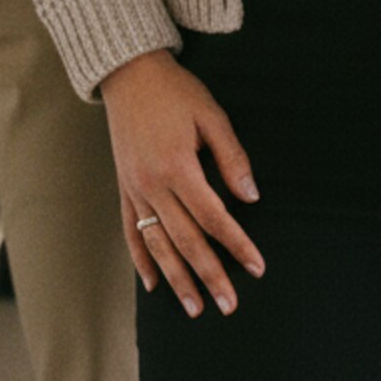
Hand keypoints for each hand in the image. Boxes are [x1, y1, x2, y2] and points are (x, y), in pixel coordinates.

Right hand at [100, 50, 262, 317]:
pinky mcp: (123, 186)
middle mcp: (153, 184)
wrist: (128, 72)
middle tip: (229, 305)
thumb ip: (231, 157)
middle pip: (186, 240)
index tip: (257, 267)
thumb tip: (251, 197)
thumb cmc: (174, 90)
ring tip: (195, 308)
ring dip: (177, 279)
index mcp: (178, 165)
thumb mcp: (211, 114)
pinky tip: (152, 284)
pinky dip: (141, 259)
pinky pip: (130, 230)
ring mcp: (135, 188)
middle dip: (210, 275)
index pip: (213, 217)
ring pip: (157, 244)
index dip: (237, 244)